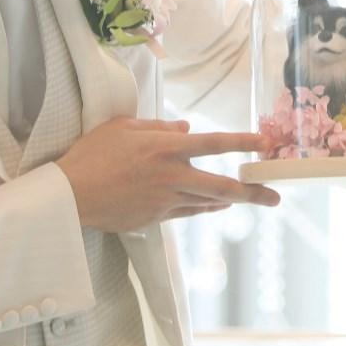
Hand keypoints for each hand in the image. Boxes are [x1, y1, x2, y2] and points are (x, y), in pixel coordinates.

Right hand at [56, 118, 279, 233]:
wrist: (70, 196)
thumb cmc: (91, 155)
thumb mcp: (123, 127)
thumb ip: (158, 126)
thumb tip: (186, 128)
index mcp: (165, 148)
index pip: (214, 143)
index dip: (243, 142)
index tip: (266, 143)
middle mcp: (172, 176)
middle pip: (223, 186)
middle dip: (253, 192)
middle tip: (275, 196)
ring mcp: (165, 200)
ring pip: (209, 202)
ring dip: (232, 201)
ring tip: (252, 199)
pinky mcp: (156, 218)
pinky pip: (189, 213)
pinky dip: (206, 208)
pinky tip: (217, 206)